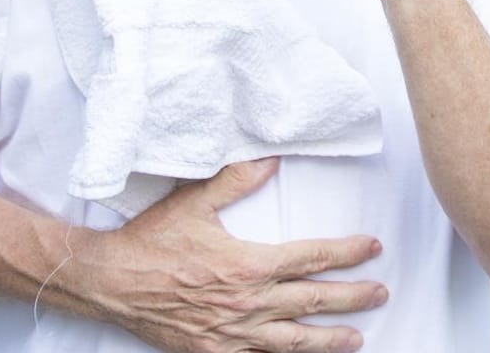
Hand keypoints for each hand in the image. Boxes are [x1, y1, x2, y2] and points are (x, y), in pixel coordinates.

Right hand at [74, 159, 385, 352]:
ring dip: (329, 339)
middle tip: (380, 292)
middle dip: (352, 297)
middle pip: (313, 300)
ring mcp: (231, 333)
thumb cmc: (151, 242)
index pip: (312, 257)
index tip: (372, 248)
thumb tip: (272, 157)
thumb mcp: (195, 201)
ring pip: (293, 340)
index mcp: (248, 264)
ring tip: (357, 338)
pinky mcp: (214, 352)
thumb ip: (238, 179)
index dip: (347, 253)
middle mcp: (246, 302)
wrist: (108, 282)